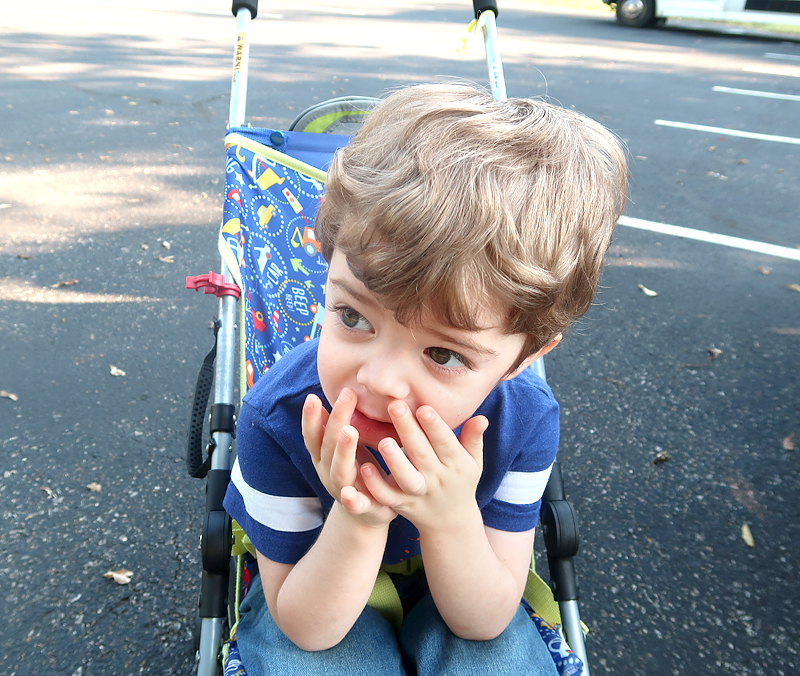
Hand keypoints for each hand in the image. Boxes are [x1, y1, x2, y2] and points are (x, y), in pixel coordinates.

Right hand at [302, 388, 396, 528]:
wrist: (366, 515)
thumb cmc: (357, 470)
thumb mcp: (344, 446)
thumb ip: (334, 426)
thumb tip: (324, 395)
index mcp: (324, 456)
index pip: (313, 434)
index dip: (310, 417)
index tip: (312, 397)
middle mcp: (328, 472)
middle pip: (328, 445)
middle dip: (336, 420)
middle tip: (347, 397)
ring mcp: (341, 490)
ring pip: (339, 471)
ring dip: (343, 451)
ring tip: (350, 432)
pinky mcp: (360, 509)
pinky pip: (354, 505)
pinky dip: (351, 500)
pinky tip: (350, 493)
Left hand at [360, 401, 487, 533]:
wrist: (451, 523)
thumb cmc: (461, 482)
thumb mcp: (473, 462)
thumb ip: (473, 439)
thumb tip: (481, 418)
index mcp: (456, 464)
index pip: (445, 442)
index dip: (435, 425)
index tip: (422, 406)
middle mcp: (437, 478)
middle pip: (422, 453)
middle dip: (409, 430)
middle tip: (395, 406)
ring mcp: (419, 493)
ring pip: (406, 478)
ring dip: (395, 461)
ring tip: (384, 441)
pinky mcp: (402, 504)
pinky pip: (388, 497)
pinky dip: (377, 485)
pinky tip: (365, 468)